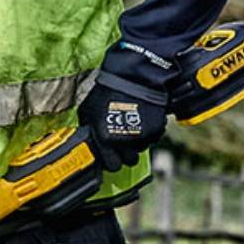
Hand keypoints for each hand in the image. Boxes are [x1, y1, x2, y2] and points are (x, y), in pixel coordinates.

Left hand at [78, 41, 171, 172]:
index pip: (111, 165)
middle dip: (126, 153)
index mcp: (104, 139)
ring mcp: (141, 136)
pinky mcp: (155, 129)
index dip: (111, 161)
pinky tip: (141, 118)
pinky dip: (148, 132)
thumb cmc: (107, 93)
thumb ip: (88, 130)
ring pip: (141, 149)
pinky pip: (152, 138)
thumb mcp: (88, 111)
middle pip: (129, 161)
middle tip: (122, 141)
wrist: (132, 78)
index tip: (111, 156)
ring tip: (130, 124)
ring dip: (137, 141)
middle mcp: (123, 141)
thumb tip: (87, 142)